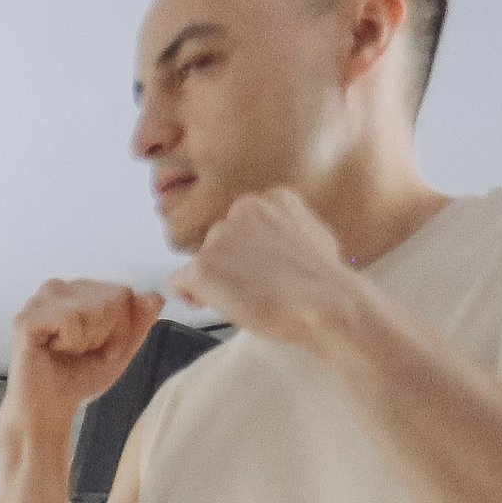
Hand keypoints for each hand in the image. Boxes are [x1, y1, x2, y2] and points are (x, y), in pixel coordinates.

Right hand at [7, 279, 165, 417]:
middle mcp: (58, 289)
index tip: (104, 350)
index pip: (122, 293)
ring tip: (69, 351)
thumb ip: (139, 323)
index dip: (121, 327)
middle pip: (111, 297)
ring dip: (88, 339)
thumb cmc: (78, 380)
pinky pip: (70, 318)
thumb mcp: (120, 350)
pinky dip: (71, 342)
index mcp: (78, 292)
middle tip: (84, 353)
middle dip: (106, 333)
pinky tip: (54, 351)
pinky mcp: (26, 318)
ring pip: (92, 306)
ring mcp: (39, 301)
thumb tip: (156, 297)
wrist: (47, 411)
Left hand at [171, 188, 357, 344]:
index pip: (242, 223)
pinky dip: (189, 296)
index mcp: (272, 199)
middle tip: (250, 288)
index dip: (244, 251)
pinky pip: (178, 282)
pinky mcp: (203, 267)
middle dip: (228, 264)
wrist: (324, 302)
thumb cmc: (323, 280)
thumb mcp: (313, 236)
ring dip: (214, 281)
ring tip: (244, 299)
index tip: (255, 269)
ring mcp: (220, 238)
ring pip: (201, 261)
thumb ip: (285, 231)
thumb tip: (275, 244)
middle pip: (219, 240)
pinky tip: (208, 304)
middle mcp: (243, 210)